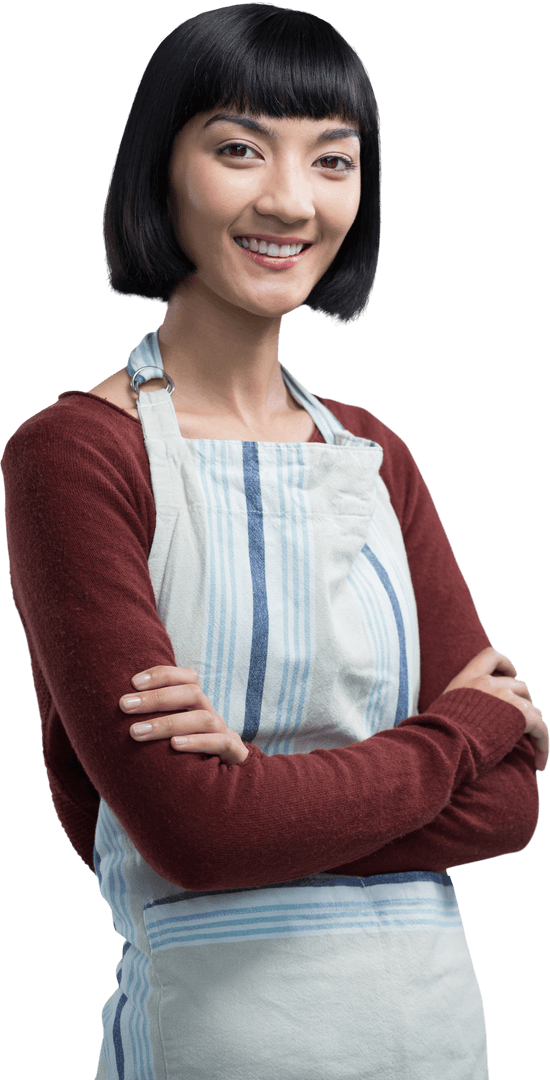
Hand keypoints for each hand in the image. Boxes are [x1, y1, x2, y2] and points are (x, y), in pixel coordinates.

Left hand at [120, 666, 249, 764]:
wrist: (224, 783)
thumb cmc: (184, 754)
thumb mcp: (170, 732)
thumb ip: (151, 719)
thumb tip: (114, 707)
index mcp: (197, 704)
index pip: (187, 677)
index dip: (162, 675)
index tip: (133, 682)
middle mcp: (211, 714)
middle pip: (192, 693)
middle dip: (156, 698)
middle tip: (124, 705)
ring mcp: (224, 732)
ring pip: (203, 718)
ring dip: (168, 723)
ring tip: (137, 732)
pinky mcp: (233, 754)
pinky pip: (220, 743)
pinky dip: (197, 742)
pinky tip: (174, 745)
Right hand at [443, 646, 547, 770]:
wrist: (443, 745)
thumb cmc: (437, 736)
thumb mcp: (443, 710)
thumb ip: (458, 704)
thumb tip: (461, 719)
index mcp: (467, 679)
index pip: (491, 655)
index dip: (506, 664)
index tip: (512, 673)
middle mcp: (487, 683)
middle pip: (519, 685)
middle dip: (523, 701)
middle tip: (521, 721)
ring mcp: (504, 697)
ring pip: (532, 707)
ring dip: (533, 725)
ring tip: (532, 745)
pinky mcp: (520, 715)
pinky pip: (541, 729)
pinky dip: (543, 745)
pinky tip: (540, 763)